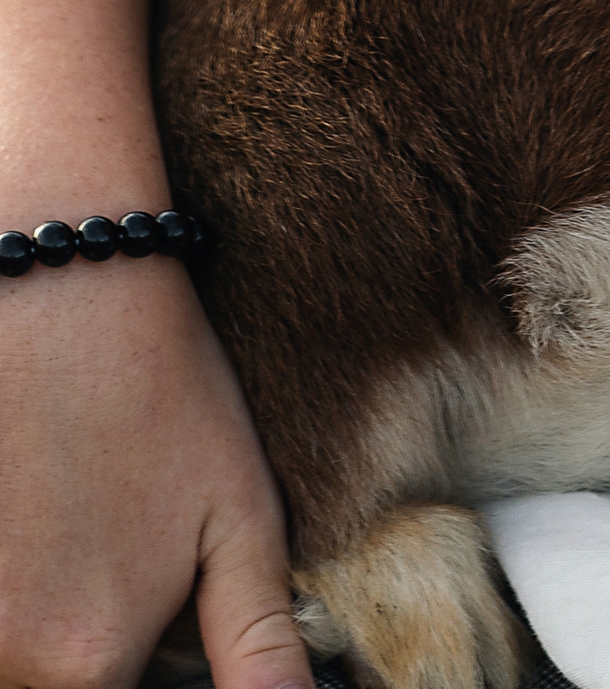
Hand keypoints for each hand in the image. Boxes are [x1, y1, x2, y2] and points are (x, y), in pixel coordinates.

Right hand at [0, 260, 307, 688]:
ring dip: (37, 614)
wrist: (58, 288)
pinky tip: (28, 506)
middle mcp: (1, 657)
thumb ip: (255, 644)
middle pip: (52, 684)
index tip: (146, 612)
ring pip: (9, 652)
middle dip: (84, 645)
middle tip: (107, 546)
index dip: (135, 671)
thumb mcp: (239, 514)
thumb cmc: (158, 392)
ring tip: (69, 518)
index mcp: (88, 662)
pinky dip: (4, 577)